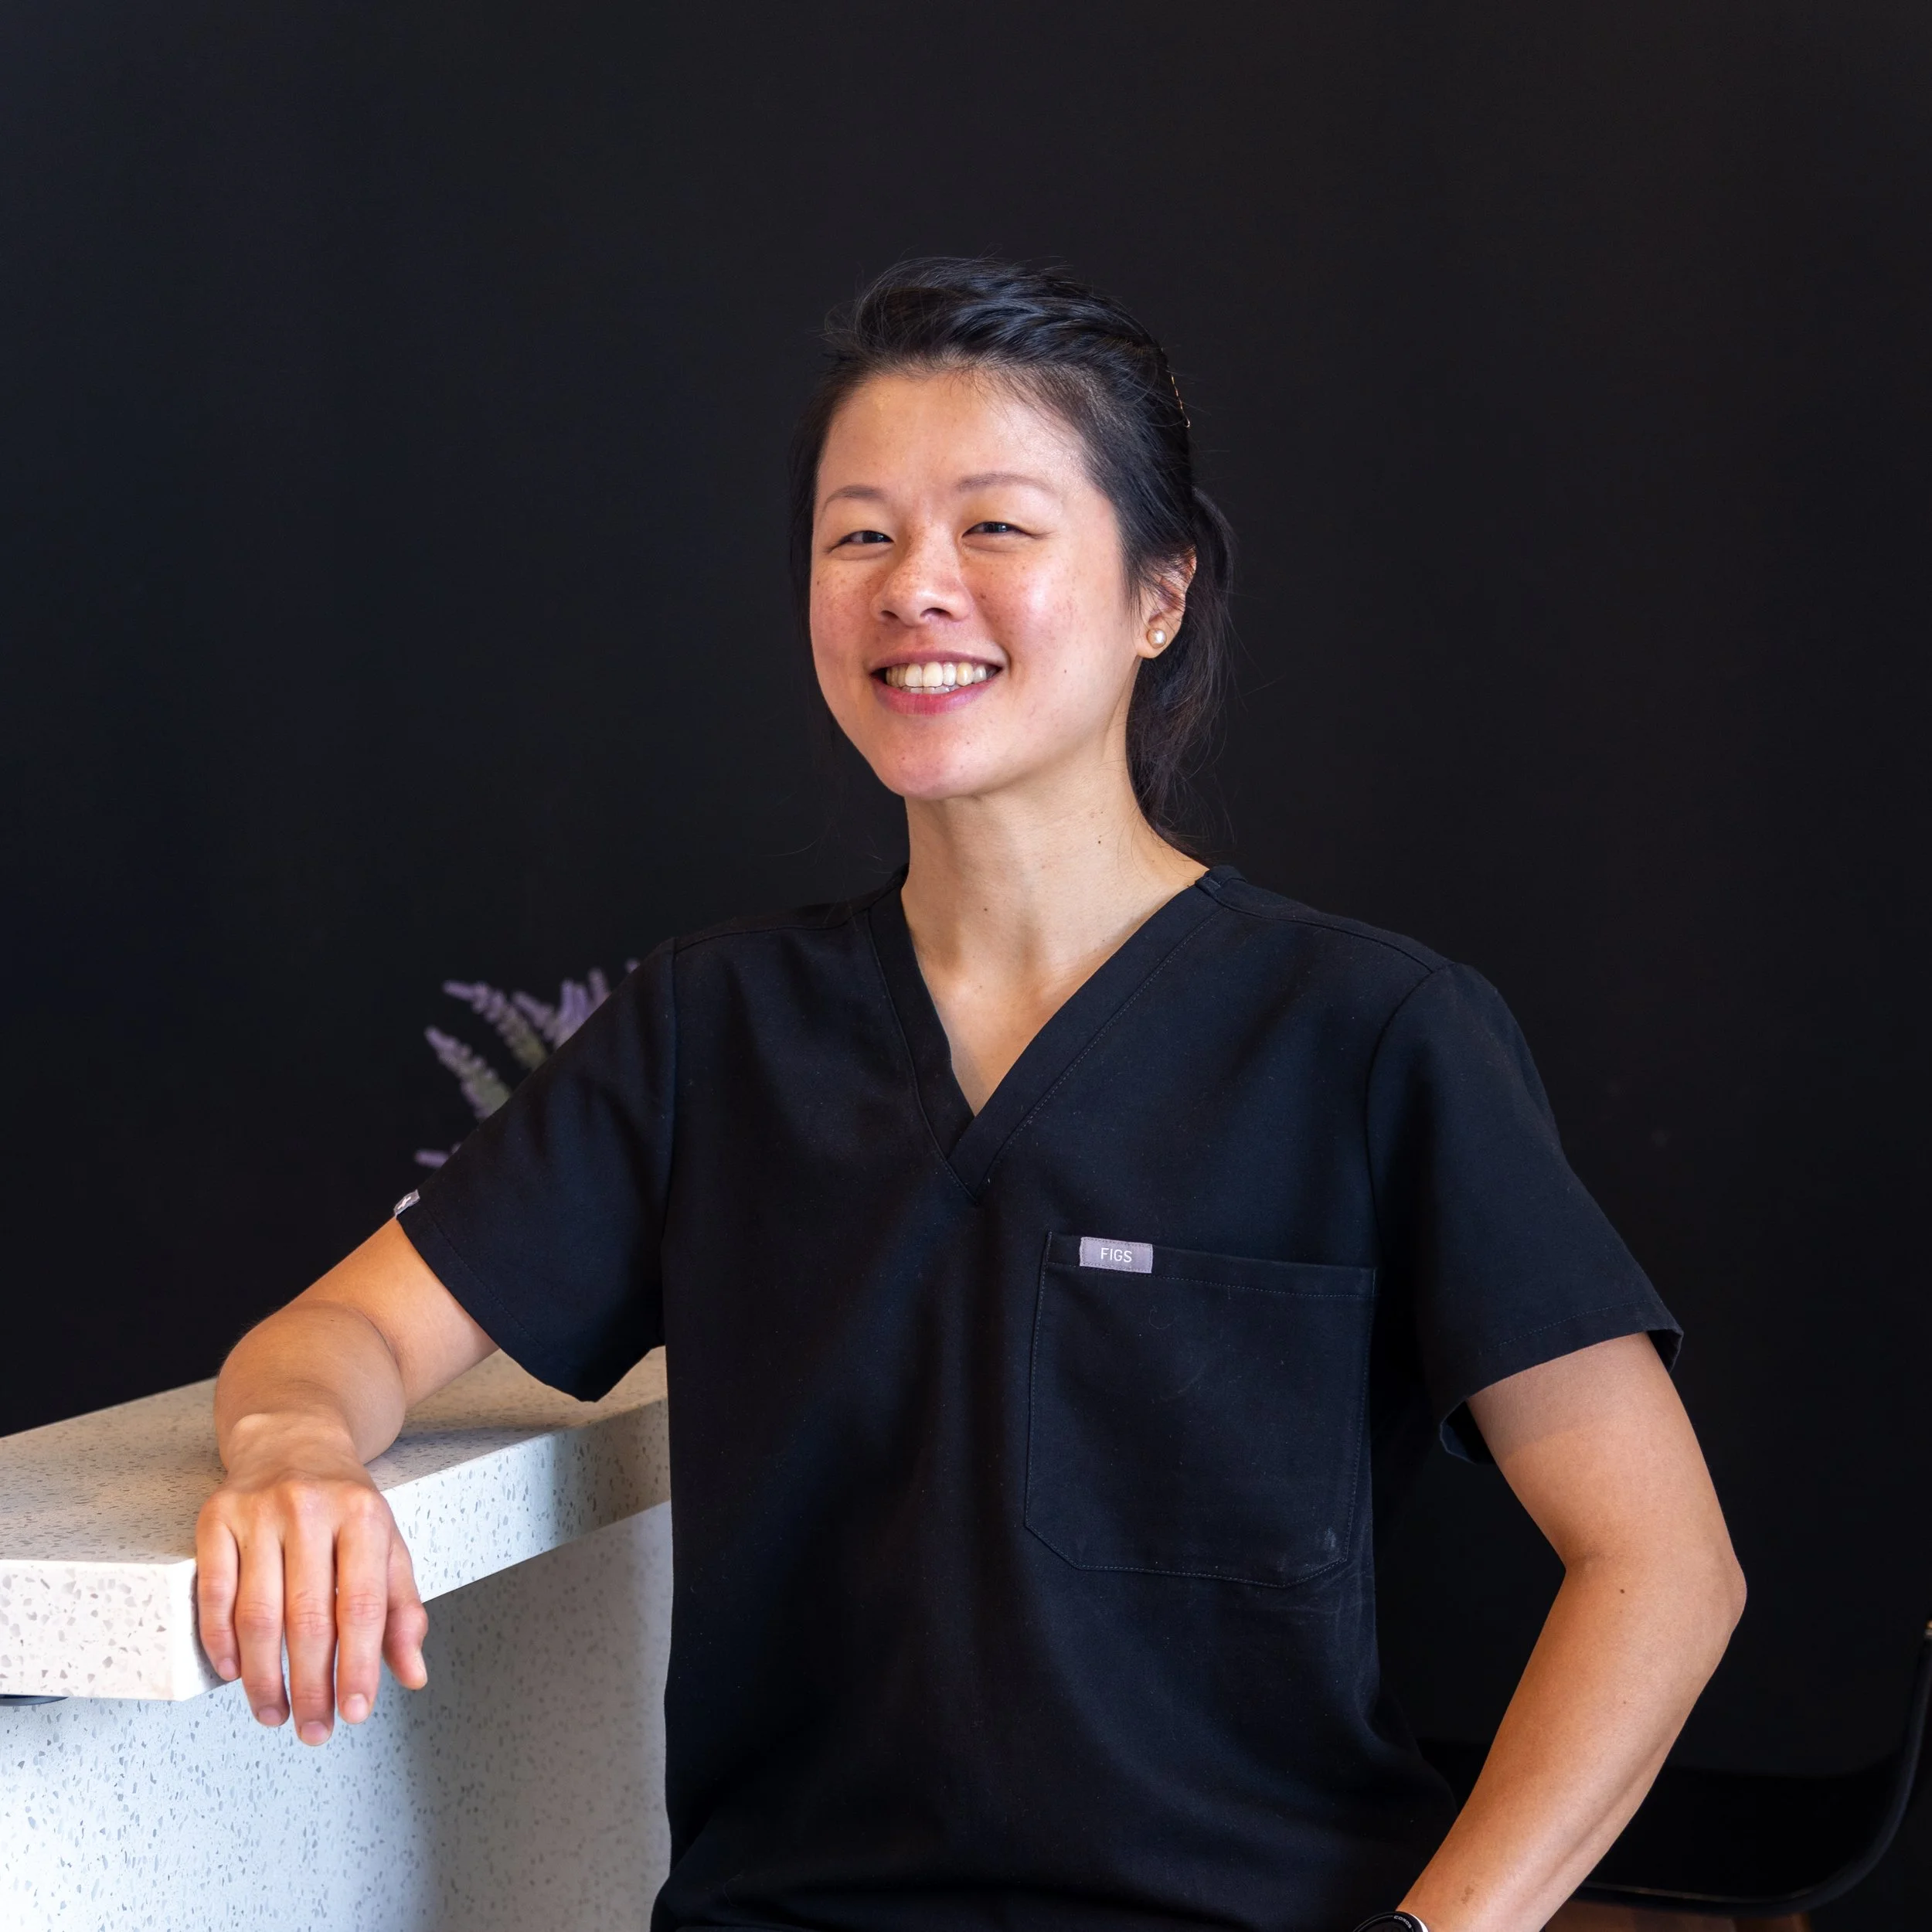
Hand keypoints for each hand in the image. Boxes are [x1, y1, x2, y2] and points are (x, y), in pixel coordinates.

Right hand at [194, 1415, 429, 1742]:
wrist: (295, 1438)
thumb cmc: (346, 1505)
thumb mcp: (386, 1545)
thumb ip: (402, 1610)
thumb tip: (414, 1675)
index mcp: (364, 1515)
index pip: (362, 1606)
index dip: (358, 1665)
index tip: (354, 1712)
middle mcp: (312, 1509)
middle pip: (308, 1619)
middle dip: (311, 1686)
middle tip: (313, 1730)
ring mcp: (260, 1511)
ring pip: (257, 1614)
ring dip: (263, 1678)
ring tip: (274, 1714)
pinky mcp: (217, 1517)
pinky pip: (214, 1593)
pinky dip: (220, 1642)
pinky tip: (233, 1673)